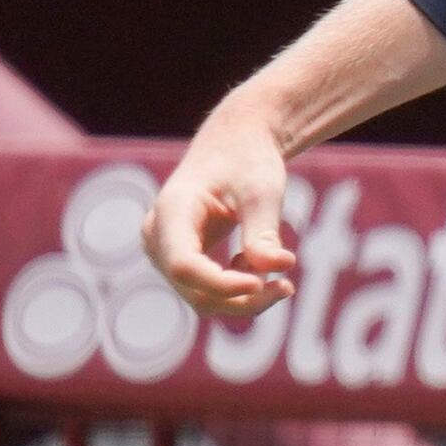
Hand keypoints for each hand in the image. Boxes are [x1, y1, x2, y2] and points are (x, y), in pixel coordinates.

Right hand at [144, 105, 297, 319]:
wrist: (234, 146)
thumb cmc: (248, 161)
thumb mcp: (261, 191)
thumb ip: (265, 230)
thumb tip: (278, 266)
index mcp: (171, 212)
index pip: (185, 265)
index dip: (222, 284)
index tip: (263, 283)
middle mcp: (158, 237)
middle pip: (195, 290)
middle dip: (243, 299)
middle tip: (287, 288)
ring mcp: (165, 252)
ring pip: (201, 298)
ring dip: (244, 298)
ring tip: (280, 275)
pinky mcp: (180, 261)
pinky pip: (207, 291)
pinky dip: (239, 289)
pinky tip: (259, 264)